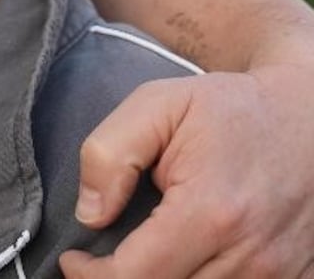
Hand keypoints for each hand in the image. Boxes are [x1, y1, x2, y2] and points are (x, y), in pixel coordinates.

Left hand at [61, 63, 313, 277]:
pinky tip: (183, 267)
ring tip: (142, 262)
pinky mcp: (298, 278)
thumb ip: (109, 155)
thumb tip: (91, 214)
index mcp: (211, 212)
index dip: (95, 277)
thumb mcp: (158, 106)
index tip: (76, 260)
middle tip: (100, 265)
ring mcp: (279, 274)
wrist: (309, 116)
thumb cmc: (230, 110)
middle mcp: (251, 255)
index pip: (137, 277)